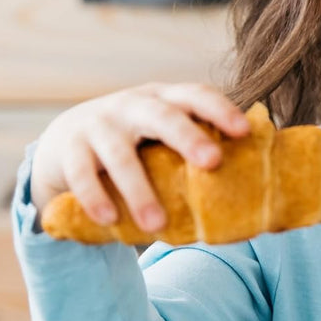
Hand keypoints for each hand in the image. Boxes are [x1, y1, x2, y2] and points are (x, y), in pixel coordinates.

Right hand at [30, 83, 250, 232]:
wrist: (64, 143)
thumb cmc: (136, 145)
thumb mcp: (163, 139)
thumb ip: (195, 153)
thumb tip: (257, 193)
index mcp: (163, 100)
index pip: (195, 95)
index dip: (220, 109)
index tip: (244, 131)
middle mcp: (131, 106)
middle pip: (161, 116)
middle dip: (188, 137)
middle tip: (212, 162)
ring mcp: (97, 125)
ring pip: (120, 154)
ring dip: (139, 190)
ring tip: (157, 225)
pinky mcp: (68, 149)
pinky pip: (81, 174)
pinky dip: (94, 197)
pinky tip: (109, 219)